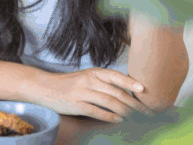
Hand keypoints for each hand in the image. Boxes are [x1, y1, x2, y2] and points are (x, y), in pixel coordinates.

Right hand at [27, 68, 154, 121]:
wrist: (46, 87)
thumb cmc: (70, 83)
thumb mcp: (87, 77)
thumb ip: (104, 82)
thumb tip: (127, 91)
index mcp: (94, 72)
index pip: (116, 76)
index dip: (131, 83)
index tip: (144, 90)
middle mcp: (89, 80)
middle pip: (116, 92)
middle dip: (134, 103)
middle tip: (146, 111)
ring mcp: (82, 92)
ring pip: (109, 102)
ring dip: (125, 111)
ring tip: (135, 117)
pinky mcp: (76, 105)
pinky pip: (97, 112)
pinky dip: (110, 117)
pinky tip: (119, 120)